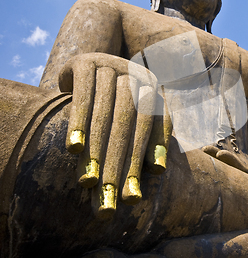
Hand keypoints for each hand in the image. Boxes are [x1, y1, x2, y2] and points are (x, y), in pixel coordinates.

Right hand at [59, 53, 171, 218]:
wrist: (90, 61)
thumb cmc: (116, 98)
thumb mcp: (134, 116)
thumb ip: (148, 139)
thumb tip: (159, 170)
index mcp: (153, 90)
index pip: (147, 133)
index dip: (138, 165)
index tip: (130, 199)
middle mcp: (136, 75)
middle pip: (127, 126)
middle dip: (117, 165)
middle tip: (108, 201)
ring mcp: (112, 66)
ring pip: (105, 115)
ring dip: (97, 150)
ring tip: (89, 183)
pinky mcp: (86, 62)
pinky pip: (82, 97)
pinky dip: (78, 123)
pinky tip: (73, 149)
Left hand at [202, 145, 247, 186]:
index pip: (244, 172)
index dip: (231, 163)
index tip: (219, 154)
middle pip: (234, 170)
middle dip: (219, 159)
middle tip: (205, 149)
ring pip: (233, 168)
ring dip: (219, 159)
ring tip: (204, 149)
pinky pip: (236, 165)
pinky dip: (225, 158)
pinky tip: (213, 151)